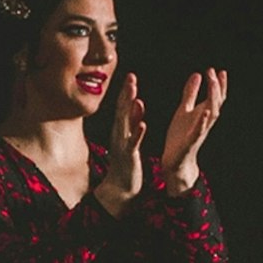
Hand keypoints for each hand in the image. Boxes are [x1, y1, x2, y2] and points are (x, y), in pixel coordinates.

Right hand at [95, 72, 145, 215]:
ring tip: (136, 97)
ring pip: (126, 125)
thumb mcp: (129, 136)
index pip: (123, 107)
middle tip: (131, 78)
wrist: (120, 186)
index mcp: (121, 130)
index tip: (131, 76)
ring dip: (130, 111)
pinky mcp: (129, 156)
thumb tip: (137, 102)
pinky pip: (133, 143)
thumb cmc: (126, 160)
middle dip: (126, 95)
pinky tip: (143, 125)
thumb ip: (133, 120)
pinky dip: (137, 134)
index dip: (126, 91)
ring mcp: (123, 145)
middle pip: (122, 111)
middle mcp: (119, 135)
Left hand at [160, 68, 225, 195]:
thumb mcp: (184, 110)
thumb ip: (191, 93)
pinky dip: (202, 122)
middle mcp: (205, 122)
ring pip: (211, 114)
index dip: (218, 84)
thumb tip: (197, 74)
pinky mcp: (190, 142)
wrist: (175, 161)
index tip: (217, 70)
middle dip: (216, 88)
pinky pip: (198, 131)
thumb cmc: (180, 136)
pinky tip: (204, 112)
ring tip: (212, 85)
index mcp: (203, 113)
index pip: (215, 97)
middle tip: (215, 73)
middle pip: (216, 103)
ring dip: (213, 100)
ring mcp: (199, 132)